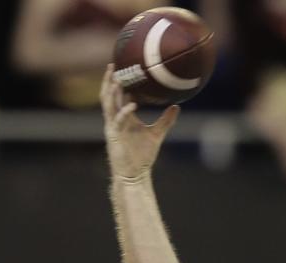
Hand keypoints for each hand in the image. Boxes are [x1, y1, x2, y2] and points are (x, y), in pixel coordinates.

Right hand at [100, 64, 179, 181]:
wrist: (135, 175)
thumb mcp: (157, 134)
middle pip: (108, 94)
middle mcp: (115, 119)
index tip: (125, 66)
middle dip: (109, 80)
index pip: (119, 94)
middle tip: (114, 64)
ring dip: (111, 91)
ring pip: (108, 104)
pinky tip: (133, 104)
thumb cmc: (143, 156)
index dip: (120, 81)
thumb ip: (166, 120)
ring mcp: (113, 127)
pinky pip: (118, 120)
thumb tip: (177, 106)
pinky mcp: (114, 137)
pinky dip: (125, 111)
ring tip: (117, 78)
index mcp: (123, 116)